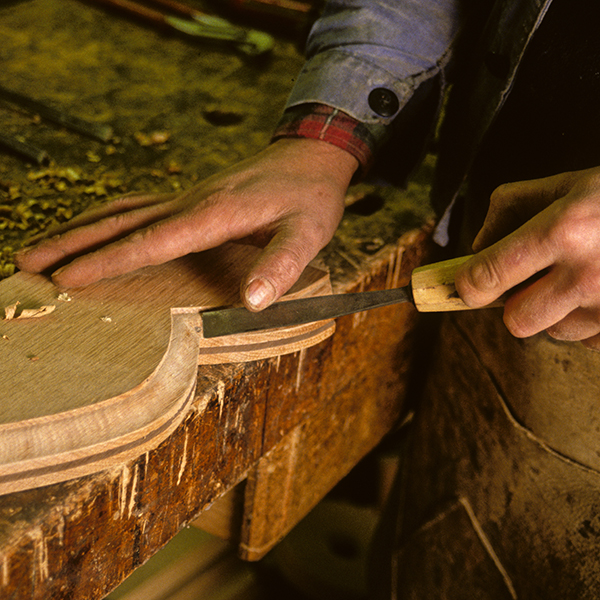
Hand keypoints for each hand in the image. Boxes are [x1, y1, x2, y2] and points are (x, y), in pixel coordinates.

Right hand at [14, 138, 357, 309]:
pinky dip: (106, 218)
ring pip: (121, 212)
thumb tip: (252, 302)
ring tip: (41, 246)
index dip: (108, 261)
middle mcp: (190, 203)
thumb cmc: (309, 198)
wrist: (309, 157)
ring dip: (79, 229)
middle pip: (120, 223)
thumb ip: (281, 266)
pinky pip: (137, 207)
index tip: (67, 278)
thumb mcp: (308, 233)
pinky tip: (93, 226)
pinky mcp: (190, 199)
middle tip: (27, 261)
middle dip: (71, 244)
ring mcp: (186, 198)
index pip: (151, 241)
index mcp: (214, 215)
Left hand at [454, 167, 599, 349]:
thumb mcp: (571, 182)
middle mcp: (587, 274)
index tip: (465, 286)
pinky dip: (591, 321)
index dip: (466, 286)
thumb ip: (511, 207)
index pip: (488, 276)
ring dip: (558, 312)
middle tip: (533, 281)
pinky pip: (591, 340)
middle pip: (516, 321)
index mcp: (563, 231)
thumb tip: (476, 248)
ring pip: (555, 332)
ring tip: (586, 277)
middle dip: (515, 304)